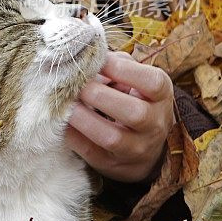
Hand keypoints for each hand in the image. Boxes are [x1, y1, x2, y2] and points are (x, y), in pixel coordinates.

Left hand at [65, 51, 174, 182]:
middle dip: (100, 96)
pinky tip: (60, 121)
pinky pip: (91, 152)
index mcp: (161, 96)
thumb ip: (117, 65)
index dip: (122, 70)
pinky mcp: (114, 164)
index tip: (96, 62)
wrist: (146, 147)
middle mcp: (155, 124)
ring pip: (112, 137)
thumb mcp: (136, 81)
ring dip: (83, 119)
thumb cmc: (134, 101)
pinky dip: (73, 135)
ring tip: (66, 104)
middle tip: (77, 85)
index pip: (152, 82)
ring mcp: (136, 149)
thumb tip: (89, 56)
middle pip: (134, 113)